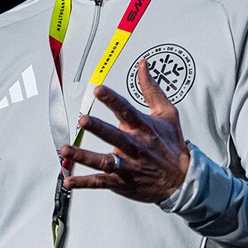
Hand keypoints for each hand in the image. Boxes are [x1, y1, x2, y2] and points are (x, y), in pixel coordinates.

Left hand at [60, 58, 191, 202]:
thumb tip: (142, 65)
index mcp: (144, 128)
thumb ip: (151, 89)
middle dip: (98, 128)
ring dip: (84, 156)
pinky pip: (100, 182)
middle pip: (114, 135)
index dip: (112, 100)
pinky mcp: (122, 181)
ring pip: (103, 161)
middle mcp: (134, 146)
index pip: (126, 110)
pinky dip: (84, 182)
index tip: (99, 90)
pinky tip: (69, 180)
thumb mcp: (167, 113)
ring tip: (67, 150)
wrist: (181, 179)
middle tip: (83, 120)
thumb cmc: (171, 145)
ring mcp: (127, 166)